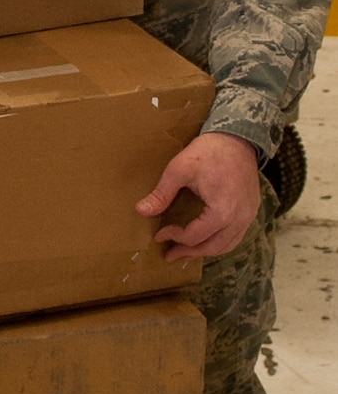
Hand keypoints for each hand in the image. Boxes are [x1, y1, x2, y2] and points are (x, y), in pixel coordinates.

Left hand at [136, 131, 260, 261]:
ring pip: (227, 245)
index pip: (194, 236)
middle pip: (212, 247)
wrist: (237, 138)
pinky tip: (206, 240)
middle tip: (170, 255)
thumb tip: (141, 211)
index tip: (159, 233)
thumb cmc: (209, 152)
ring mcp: (249, 216)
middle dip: (189, 252)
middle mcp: (239, 219)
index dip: (174, 237)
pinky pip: (236, 235)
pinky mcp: (252, 210)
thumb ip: (162, 193)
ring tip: (186, 252)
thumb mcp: (180, 169)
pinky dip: (220, 242)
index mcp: (222, 211)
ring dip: (205, 250)